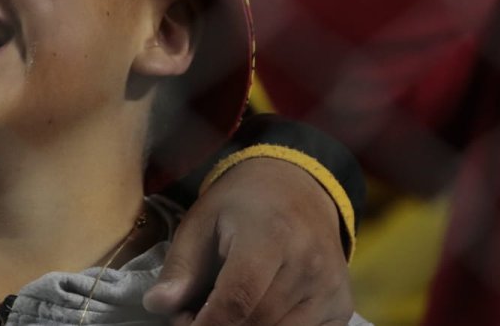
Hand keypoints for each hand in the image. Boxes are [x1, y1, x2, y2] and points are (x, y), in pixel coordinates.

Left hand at [144, 157, 353, 324]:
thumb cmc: (242, 205)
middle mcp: (309, 264)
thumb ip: (181, 267)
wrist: (299, 188)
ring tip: (220, 316)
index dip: (206, 324)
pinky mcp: (342, 306)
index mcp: (270, 236)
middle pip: (258, 323)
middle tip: (191, 318)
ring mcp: (331, 287)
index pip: (237, 299)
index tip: (182, 325)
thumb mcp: (201, 221)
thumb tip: (157, 305)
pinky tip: (253, 317)